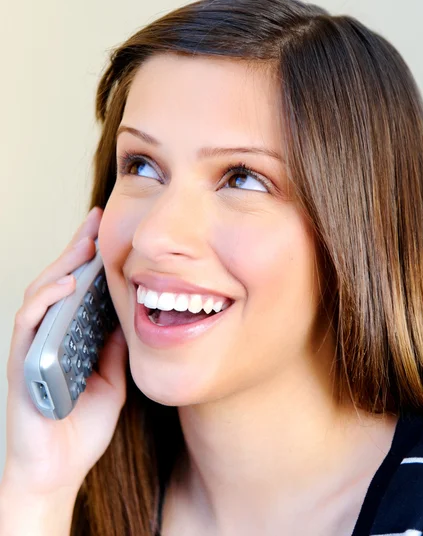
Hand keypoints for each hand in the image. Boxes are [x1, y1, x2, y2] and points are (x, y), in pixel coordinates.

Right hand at [2, 207, 127, 497]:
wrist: (58, 469)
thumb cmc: (82, 425)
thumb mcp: (112, 377)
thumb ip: (116, 346)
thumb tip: (132, 311)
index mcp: (71, 336)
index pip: (79, 289)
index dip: (90, 259)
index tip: (107, 231)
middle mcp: (49, 335)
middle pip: (59, 282)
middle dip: (77, 249)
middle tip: (95, 221)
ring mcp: (33, 346)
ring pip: (41, 295)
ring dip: (63, 266)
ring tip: (85, 244)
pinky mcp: (22, 362)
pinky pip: (29, 323)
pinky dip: (45, 300)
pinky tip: (67, 285)